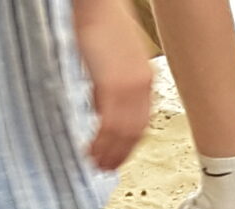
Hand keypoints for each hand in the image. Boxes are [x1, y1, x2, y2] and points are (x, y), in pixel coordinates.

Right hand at [77, 0, 152, 169]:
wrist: (96, 4)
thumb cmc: (100, 23)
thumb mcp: (114, 58)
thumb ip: (112, 83)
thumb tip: (100, 105)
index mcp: (144, 78)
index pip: (141, 121)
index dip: (129, 142)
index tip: (118, 154)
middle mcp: (141, 85)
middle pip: (134, 132)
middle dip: (119, 153)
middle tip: (105, 166)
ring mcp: (128, 87)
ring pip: (122, 133)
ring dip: (108, 153)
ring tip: (95, 164)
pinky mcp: (112, 86)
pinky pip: (109, 125)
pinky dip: (100, 143)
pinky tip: (90, 150)